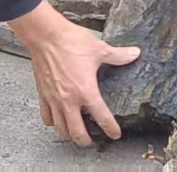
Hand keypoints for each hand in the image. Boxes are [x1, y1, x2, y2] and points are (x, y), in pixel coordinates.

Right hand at [9, 2, 139, 145]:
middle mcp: (69, 100)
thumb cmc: (70, 41)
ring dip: (69, 134)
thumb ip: (118, 55)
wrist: (46, 35)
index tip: (114, 134)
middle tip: (91, 141)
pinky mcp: (43, 94)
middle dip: (85, 141)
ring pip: (61, 128)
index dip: (111, 129)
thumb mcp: (99, 49)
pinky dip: (52, 122)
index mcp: (86, 91)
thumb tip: (134, 54)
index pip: (102, 117)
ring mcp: (54, 99)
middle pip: (77, 132)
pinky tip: (56, 120)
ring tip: (75, 134)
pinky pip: (46, 115)